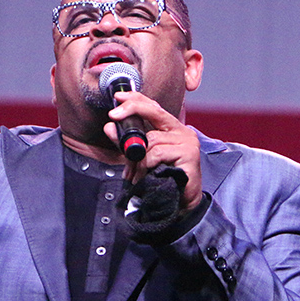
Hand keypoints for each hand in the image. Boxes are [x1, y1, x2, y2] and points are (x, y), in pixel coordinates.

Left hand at [102, 91, 202, 210]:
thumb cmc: (162, 178)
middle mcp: (182, 131)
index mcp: (171, 128)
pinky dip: (146, 165)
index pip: (153, 107)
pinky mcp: (189, 154)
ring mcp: (188, 141)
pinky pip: (157, 153)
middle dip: (131, 110)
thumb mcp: (139, 158)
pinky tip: (146, 176)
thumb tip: (110, 127)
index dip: (136, 98)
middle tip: (113, 116)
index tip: (118, 97)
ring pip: (151, 139)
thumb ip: (126, 142)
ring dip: (137, 158)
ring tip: (135, 173)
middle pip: (154, 111)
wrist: (179, 204)